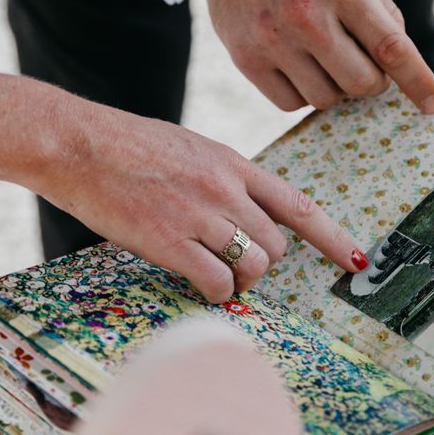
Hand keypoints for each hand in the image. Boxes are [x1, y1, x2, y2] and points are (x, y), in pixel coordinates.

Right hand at [33, 97, 365, 302]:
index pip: (298, 206)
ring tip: (216, 275)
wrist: (78, 143)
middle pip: (278, 246)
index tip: (355, 260)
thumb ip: (227, 181)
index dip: (332, 237)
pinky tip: (197, 284)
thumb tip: (249, 214)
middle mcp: (227, 189)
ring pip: (254, 266)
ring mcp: (201, 215)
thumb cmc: (131, 146)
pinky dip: (214, 292)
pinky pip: (216, 282)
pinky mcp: (170, 241)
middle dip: (265, 263)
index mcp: (235, 165)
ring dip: (241, 281)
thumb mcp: (195, 150)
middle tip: (237, 265)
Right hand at [182, 0, 433, 113]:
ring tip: (320, 55)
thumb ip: (382, 11)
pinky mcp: (247, 60)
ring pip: (326, 99)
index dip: (417, 81)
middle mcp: (307, 14)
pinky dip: (301, 92)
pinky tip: (296, 64)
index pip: (391, 47)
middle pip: (361, 84)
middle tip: (361, 63)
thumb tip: (401, 64)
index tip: (433, 105)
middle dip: (371, 82)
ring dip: (334, 86)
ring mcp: (273, 40)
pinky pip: (291, 104)